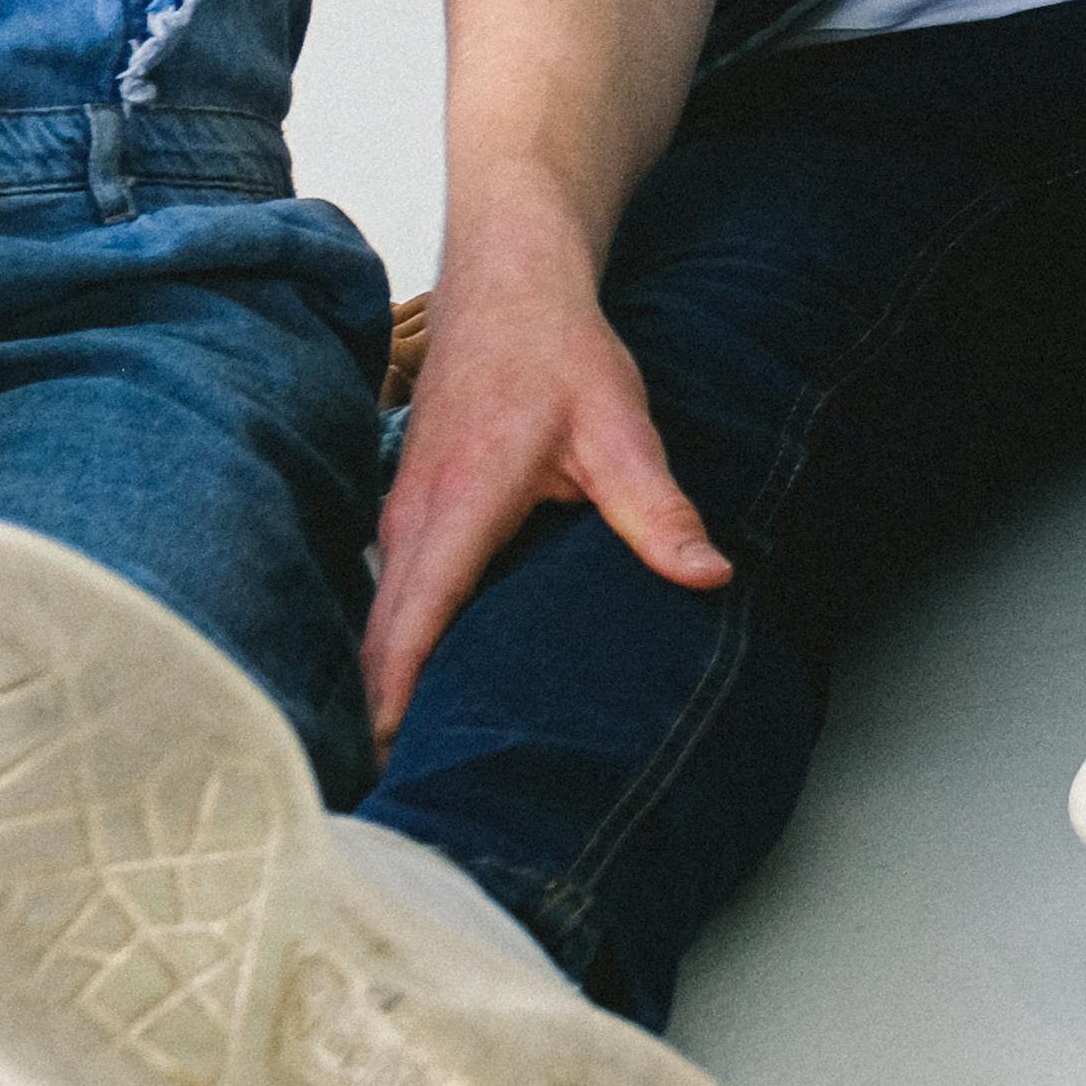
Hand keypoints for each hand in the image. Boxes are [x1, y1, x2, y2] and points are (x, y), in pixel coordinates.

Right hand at [363, 259, 724, 735]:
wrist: (509, 281)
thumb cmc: (560, 355)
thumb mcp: (620, 431)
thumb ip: (657, 511)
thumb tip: (708, 576)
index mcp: (456, 509)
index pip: (409, 625)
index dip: (394, 702)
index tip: (390, 770)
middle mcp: (411, 518)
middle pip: (378, 641)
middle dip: (379, 722)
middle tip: (401, 804)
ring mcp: (400, 513)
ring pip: (379, 619)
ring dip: (385, 688)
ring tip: (408, 769)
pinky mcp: (408, 510)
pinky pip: (390, 594)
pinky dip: (394, 648)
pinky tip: (422, 693)